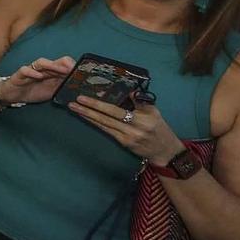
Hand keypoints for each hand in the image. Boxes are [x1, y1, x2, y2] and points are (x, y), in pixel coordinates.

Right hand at [0, 56, 76, 105]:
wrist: (13, 95)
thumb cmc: (34, 91)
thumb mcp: (53, 91)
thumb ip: (64, 87)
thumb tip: (81, 87)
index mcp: (52, 72)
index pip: (63, 64)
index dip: (72, 66)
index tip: (82, 72)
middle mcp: (43, 69)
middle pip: (55, 62)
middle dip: (65, 65)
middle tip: (74, 69)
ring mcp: (31, 70)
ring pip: (41, 63)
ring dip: (51, 65)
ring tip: (60, 70)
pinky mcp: (19, 75)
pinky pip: (25, 70)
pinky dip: (31, 71)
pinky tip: (38, 75)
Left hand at [69, 96, 183, 164]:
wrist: (164, 151)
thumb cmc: (158, 127)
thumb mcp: (153, 111)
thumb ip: (140, 100)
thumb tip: (127, 89)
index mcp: (143, 117)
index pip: (118, 109)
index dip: (100, 104)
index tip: (86, 97)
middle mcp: (135, 127)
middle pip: (108, 117)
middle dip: (90, 108)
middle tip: (74, 101)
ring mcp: (128, 136)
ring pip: (104, 124)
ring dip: (88, 116)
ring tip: (74, 108)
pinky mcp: (123, 143)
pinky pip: (106, 131)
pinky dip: (95, 123)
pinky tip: (85, 117)